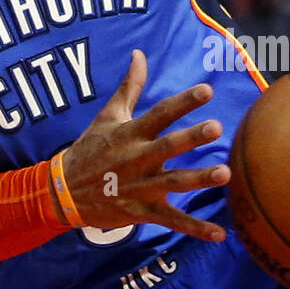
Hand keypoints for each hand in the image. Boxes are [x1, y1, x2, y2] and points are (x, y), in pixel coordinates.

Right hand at [58, 49, 230, 241]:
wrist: (65, 191)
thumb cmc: (91, 148)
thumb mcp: (108, 115)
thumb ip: (130, 86)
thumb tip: (140, 53)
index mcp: (130, 133)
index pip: (160, 113)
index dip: (183, 102)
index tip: (207, 90)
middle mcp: (137, 158)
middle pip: (168, 147)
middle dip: (191, 138)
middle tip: (216, 128)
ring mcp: (140, 186)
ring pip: (173, 183)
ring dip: (198, 179)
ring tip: (224, 174)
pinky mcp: (142, 211)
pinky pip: (172, 221)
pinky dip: (195, 229)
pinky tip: (220, 234)